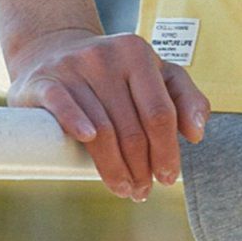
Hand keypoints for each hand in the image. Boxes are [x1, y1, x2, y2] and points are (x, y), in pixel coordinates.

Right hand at [5, 28, 209, 198]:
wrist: (54, 49)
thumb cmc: (114, 70)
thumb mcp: (153, 73)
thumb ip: (184, 97)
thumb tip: (197, 133)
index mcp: (137, 52)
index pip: (160, 112)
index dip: (166, 150)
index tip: (167, 177)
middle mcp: (106, 56)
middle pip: (132, 127)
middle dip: (141, 167)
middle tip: (143, 191)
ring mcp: (74, 67)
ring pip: (100, 129)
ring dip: (114, 168)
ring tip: (124, 188)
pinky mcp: (44, 80)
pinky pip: (62, 106)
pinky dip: (77, 124)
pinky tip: (88, 143)